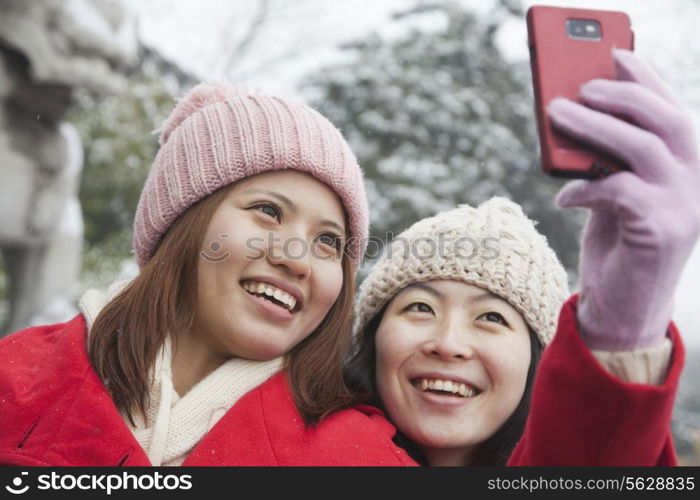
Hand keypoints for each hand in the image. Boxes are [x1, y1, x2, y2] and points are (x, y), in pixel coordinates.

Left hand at [548, 49, 699, 350]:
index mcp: (686, 169)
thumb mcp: (614, 195)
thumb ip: (609, 162)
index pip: (672, 111)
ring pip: (641, 148)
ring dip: (593, 127)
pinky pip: (620, 192)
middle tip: (576, 89)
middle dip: (619, 96)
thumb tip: (575, 118)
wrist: (624, 309)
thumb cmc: (616, 246)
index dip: (646, 79)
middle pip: (664, 120)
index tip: (615, 55)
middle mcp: (696, 183)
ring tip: (555, 115)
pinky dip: (586, 188)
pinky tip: (563, 197)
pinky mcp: (662, 232)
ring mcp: (684, 207)